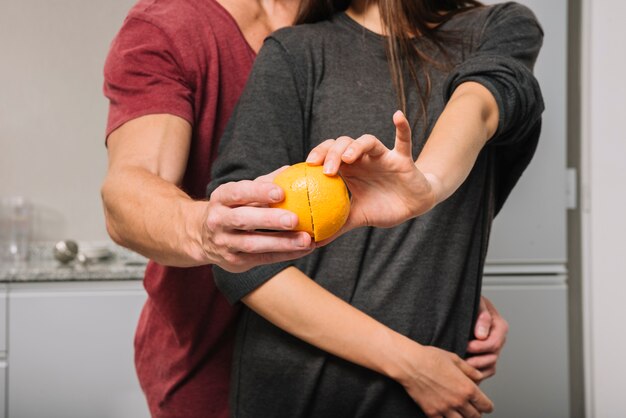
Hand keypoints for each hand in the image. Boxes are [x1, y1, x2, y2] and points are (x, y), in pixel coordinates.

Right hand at [205, 168, 314, 272]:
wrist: (204, 237)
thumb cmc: (232, 209)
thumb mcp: (241, 193)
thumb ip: (264, 183)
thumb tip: (291, 170)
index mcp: (221, 198)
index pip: (237, 192)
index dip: (258, 192)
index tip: (280, 192)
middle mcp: (218, 220)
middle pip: (243, 219)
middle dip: (270, 219)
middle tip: (295, 219)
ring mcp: (224, 243)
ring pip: (253, 243)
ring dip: (282, 242)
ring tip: (307, 240)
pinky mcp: (235, 261)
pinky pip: (262, 258)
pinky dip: (285, 254)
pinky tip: (304, 249)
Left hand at [306, 111, 436, 242]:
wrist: (412, 207)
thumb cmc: (381, 207)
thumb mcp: (357, 217)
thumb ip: (336, 226)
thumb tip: (312, 243)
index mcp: (349, 169)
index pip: (328, 154)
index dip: (317, 155)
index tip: (307, 167)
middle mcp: (362, 159)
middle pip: (343, 144)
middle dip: (332, 153)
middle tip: (325, 169)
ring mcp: (382, 156)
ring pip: (367, 141)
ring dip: (356, 146)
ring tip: (349, 157)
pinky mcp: (402, 158)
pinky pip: (403, 140)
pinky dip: (401, 127)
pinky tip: (397, 116)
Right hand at [393, 342, 493, 416]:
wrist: (410, 364)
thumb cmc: (430, 358)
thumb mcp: (454, 359)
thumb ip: (469, 370)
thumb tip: (479, 376)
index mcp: (467, 388)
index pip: (485, 405)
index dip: (487, 406)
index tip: (486, 405)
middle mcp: (458, 401)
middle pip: (475, 416)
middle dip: (476, 413)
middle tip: (473, 409)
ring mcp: (445, 409)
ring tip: (461, 413)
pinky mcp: (432, 412)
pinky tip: (446, 414)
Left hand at [465, 296, 508, 381]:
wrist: (463, 304)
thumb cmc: (470, 302)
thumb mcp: (477, 303)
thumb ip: (482, 317)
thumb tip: (481, 335)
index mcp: (500, 326)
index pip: (494, 343)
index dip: (480, 347)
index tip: (467, 346)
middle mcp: (499, 339)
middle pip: (492, 357)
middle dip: (477, 360)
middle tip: (462, 361)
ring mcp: (493, 350)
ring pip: (490, 366)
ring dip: (476, 369)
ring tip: (462, 368)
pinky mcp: (486, 357)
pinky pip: (486, 371)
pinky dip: (477, 374)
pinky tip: (465, 372)